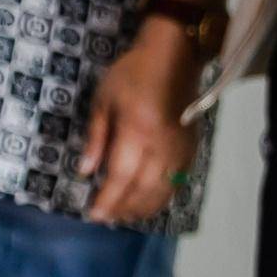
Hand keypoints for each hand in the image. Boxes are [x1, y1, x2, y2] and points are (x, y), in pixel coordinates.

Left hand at [81, 23, 197, 226]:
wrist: (173, 57)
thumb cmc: (131, 75)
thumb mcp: (103, 101)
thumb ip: (96, 138)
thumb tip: (85, 171)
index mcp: (137, 131)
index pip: (122, 176)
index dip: (108, 199)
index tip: (94, 214)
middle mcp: (162, 145)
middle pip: (144, 188)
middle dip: (123, 207)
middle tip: (105, 219)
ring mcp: (180, 149)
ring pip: (164, 189)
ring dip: (143, 207)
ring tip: (123, 216)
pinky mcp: (191, 148)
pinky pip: (178, 181)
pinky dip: (162, 196)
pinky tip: (148, 202)